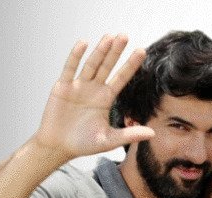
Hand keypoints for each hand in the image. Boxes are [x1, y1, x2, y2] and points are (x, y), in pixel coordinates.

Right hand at [33, 34, 154, 163]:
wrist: (59, 146)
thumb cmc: (84, 144)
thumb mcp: (109, 140)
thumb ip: (129, 135)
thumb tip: (152, 133)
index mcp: (105, 99)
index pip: (121, 79)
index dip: (130, 65)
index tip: (142, 51)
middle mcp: (93, 89)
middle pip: (107, 67)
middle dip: (116, 52)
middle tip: (125, 36)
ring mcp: (78, 86)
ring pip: (91, 65)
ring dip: (100, 51)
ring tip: (109, 37)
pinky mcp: (63, 87)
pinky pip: (70, 69)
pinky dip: (76, 56)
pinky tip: (84, 44)